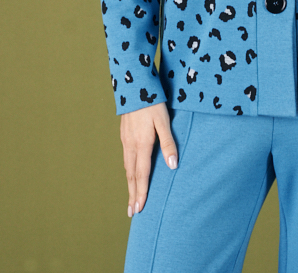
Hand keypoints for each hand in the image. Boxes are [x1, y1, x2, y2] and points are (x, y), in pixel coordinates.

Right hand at [120, 102, 177, 216]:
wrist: (134, 85)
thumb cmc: (153, 102)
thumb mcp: (164, 121)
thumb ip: (168, 143)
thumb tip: (173, 166)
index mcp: (141, 144)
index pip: (142, 175)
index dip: (141, 193)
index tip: (139, 209)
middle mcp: (130, 145)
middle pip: (131, 175)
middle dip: (132, 194)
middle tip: (132, 212)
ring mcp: (125, 139)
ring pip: (127, 167)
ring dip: (129, 183)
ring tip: (131, 196)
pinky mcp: (124, 133)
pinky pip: (126, 157)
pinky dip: (128, 170)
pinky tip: (131, 172)